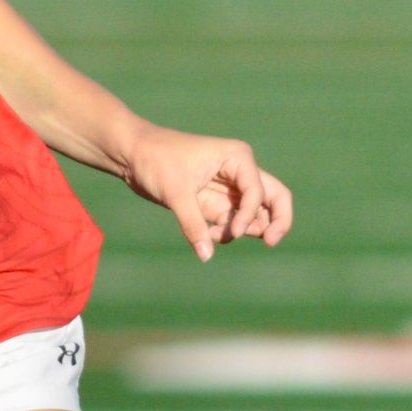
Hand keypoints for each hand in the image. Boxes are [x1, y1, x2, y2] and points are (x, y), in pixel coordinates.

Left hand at [123, 125, 291, 261]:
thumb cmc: (156, 161)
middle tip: (270, 241)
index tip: (233, 231)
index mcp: (237, 157)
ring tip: (218, 235)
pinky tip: (210, 236)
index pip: (259, 192)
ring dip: (246, 230)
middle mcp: (240, 171)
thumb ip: (193, 224)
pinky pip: (236, 222)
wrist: (133, 155)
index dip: (249, 215)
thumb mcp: (175, 193)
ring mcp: (230, 188)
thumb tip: (206, 255)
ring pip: (257, 213)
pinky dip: (230, 233)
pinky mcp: (218, 202)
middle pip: (275, 197)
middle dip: (278, 221)